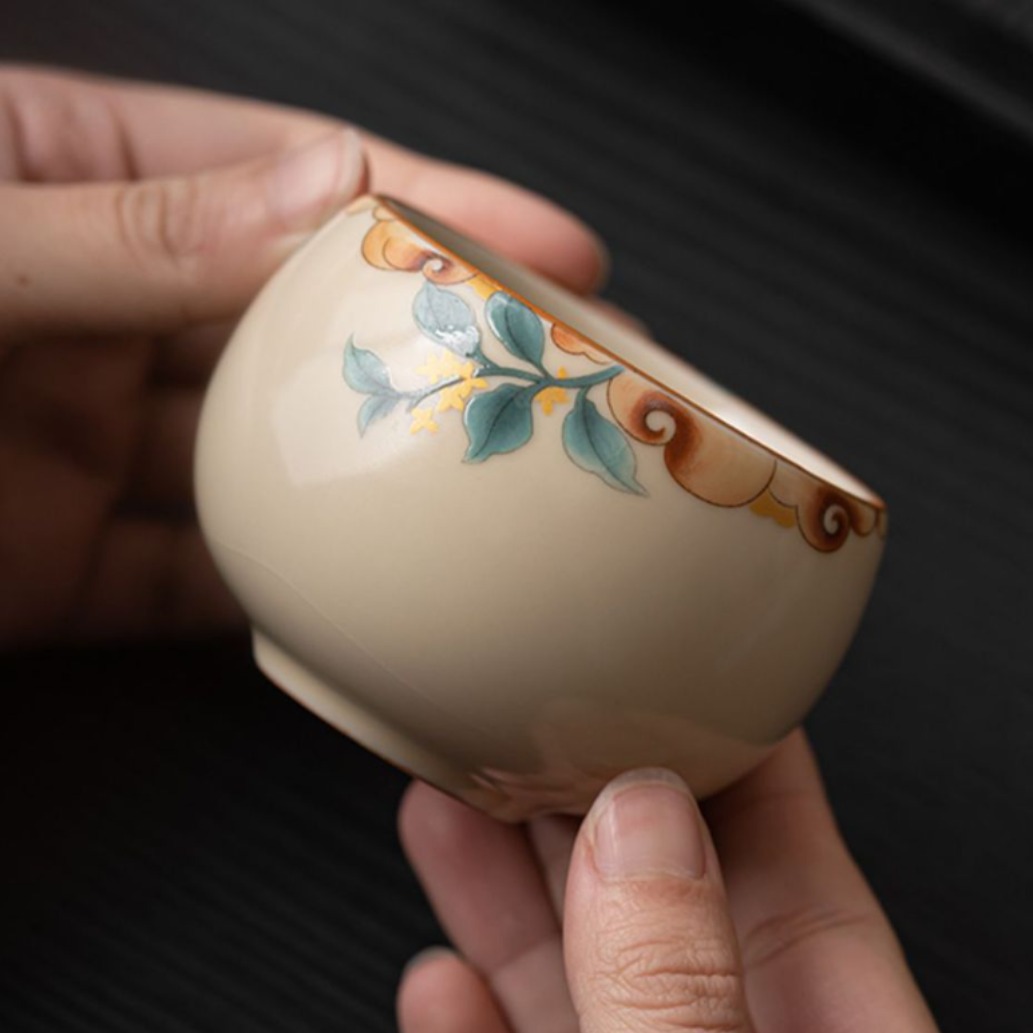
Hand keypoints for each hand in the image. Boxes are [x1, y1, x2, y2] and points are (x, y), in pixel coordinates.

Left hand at [0, 67, 604, 647]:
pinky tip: (375, 596)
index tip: (558, 247)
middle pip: (308, 323)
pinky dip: (283, 597)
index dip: (434, 208)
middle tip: (575, 363)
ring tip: (508, 479)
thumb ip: (140, 228)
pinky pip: (199, 583)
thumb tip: (327, 182)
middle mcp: (100, 315)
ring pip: (274, 458)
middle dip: (441, 339)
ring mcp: (89, 444)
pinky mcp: (66, 563)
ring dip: (381, 474)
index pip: (290, 182)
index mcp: (71, 191)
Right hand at [396, 731, 939, 1032]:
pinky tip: (439, 978)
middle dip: (577, 787)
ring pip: (578, 968)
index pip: (792, 844)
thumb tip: (640, 827)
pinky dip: (473, 1017)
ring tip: (446, 793)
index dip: (727, 733)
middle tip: (512, 705)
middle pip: (657, 884)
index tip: (659, 657)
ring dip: (503, 884)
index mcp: (837, 1030)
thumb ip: (685, 988)